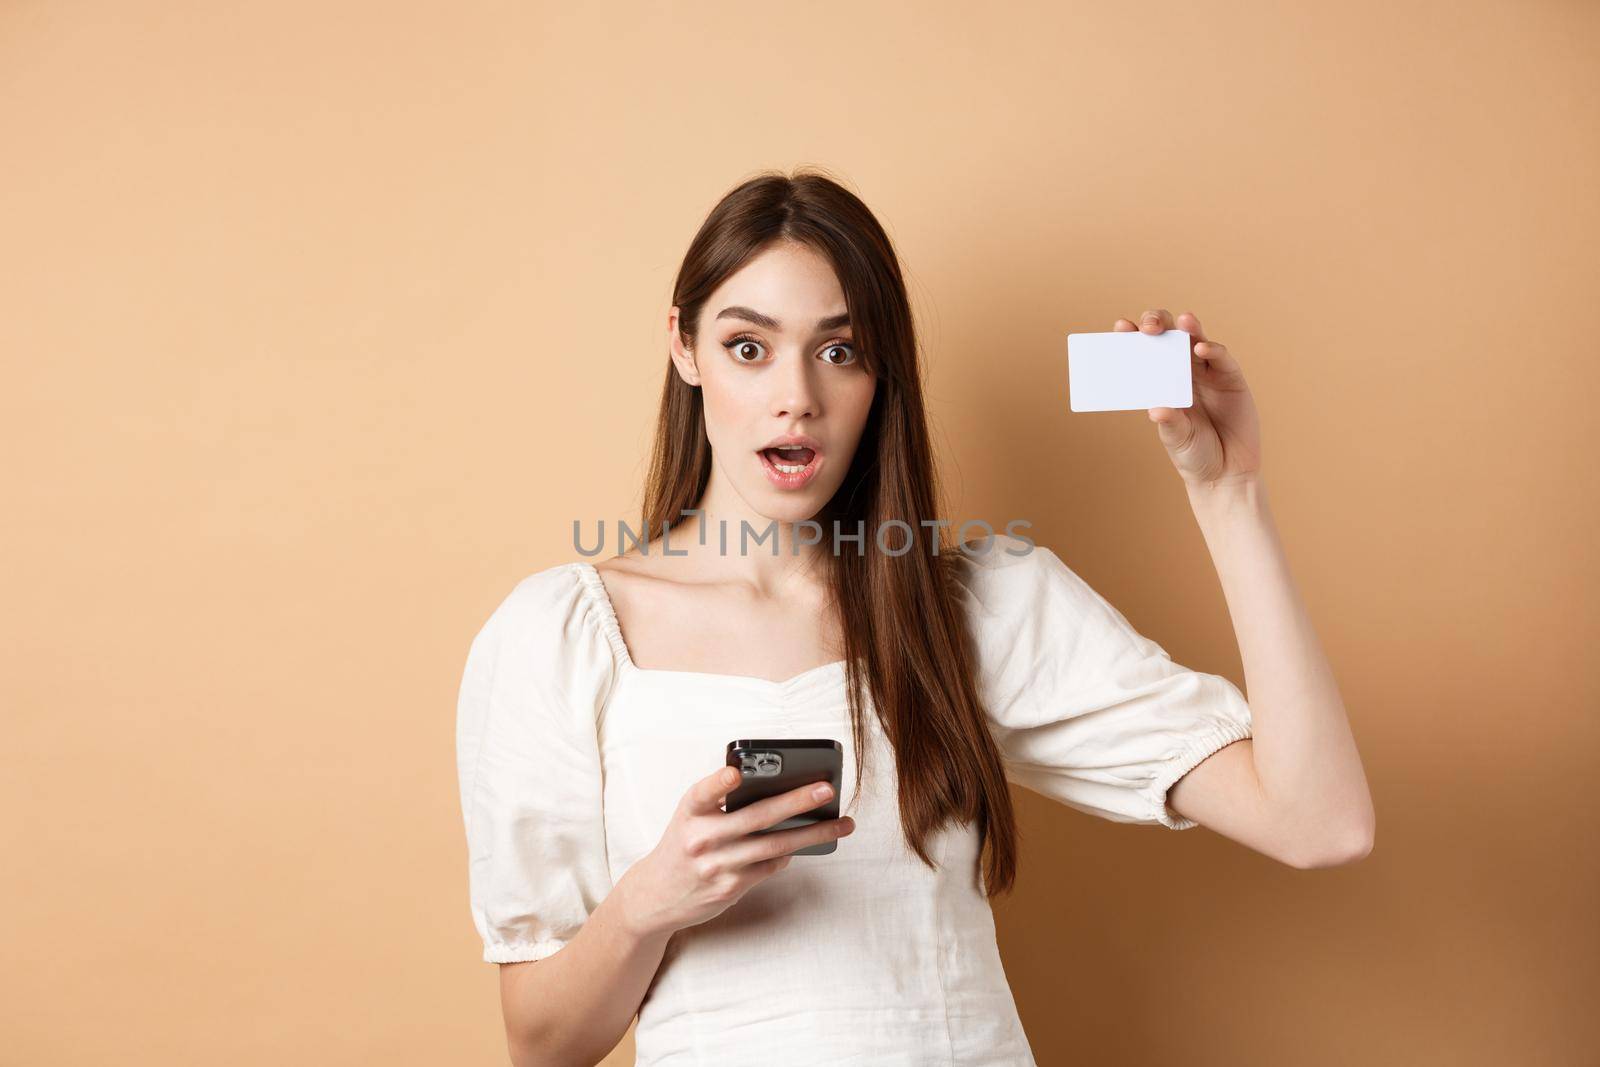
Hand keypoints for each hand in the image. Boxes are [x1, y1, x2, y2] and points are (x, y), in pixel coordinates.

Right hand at [617, 765, 855, 938]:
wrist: (655, 895)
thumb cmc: (683, 845)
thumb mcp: (690, 818)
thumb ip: (721, 803)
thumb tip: (780, 792)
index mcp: (690, 812)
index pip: (703, 793)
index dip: (719, 783)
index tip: (736, 773)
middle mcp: (702, 838)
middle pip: (757, 816)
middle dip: (796, 801)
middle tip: (827, 789)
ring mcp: (717, 865)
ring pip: (775, 845)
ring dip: (812, 833)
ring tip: (842, 824)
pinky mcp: (730, 887)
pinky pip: (770, 866)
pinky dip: (789, 853)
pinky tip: (804, 844)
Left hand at [1114, 308, 1261, 489]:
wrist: (1225, 474)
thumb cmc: (1194, 455)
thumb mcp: (1176, 439)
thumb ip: (1169, 423)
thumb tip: (1155, 410)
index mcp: (1161, 382)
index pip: (1145, 352)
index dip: (1133, 336)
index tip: (1120, 327)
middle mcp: (1183, 372)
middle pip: (1169, 336)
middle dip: (1158, 323)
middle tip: (1148, 327)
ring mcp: (1208, 373)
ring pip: (1196, 339)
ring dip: (1188, 327)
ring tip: (1181, 322)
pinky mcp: (1231, 379)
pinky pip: (1222, 358)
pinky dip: (1213, 350)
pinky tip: (1201, 348)